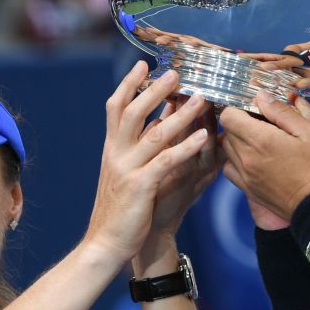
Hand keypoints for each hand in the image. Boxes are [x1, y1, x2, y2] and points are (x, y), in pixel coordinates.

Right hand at [85, 62, 210, 263]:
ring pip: (154, 133)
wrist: (106, 244)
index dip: (128, 85)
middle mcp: (116, 154)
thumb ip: (141, 151)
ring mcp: (126, 170)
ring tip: (200, 99)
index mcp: (112, 149)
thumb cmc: (122, 211)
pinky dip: (186, 147)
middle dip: (154, 90)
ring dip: (180, 114)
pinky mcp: (140, 187)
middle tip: (175, 72)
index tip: (142, 65)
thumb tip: (160, 125)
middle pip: (132, 112)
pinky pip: (166, 161)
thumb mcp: (127, 174)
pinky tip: (204, 137)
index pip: (115, 108)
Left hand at [219, 92, 309, 220]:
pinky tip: (252, 158)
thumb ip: (283, 112)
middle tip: (261, 123)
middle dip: (240, 122)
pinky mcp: (248, 188)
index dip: (238, 108)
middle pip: (227, 131)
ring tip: (258, 140)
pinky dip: (235, 160)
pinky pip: (229, 169)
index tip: (253, 108)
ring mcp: (245, 175)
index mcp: (262, 139)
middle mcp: (247, 157)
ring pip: (226, 149)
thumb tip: (262, 97)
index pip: (229, 115)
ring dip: (237, 140)